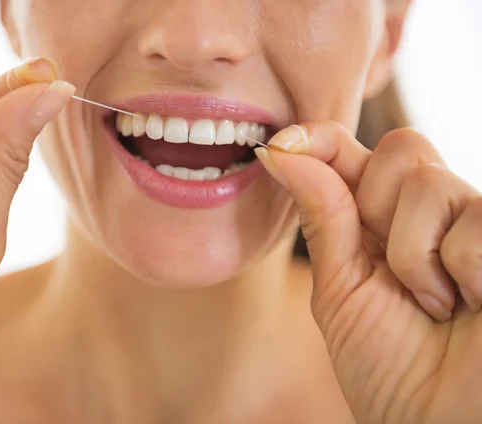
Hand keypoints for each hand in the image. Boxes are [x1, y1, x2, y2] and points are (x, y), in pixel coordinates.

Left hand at [257, 122, 481, 423]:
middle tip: (390, 272)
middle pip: (400, 149)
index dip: (320, 140)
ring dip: (413, 256)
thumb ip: (322, 217)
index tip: (281, 144)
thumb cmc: (389, 368)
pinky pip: (474, 221)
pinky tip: (471, 304)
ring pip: (429, 183)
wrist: (437, 423)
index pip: (354, 152)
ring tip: (433, 303)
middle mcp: (433, 214)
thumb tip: (280, 150)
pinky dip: (459, 273)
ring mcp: (477, 224)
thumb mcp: (340, 289)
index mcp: (384, 222)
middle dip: (376, 207)